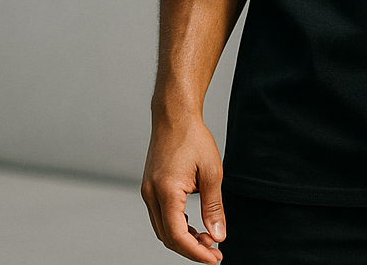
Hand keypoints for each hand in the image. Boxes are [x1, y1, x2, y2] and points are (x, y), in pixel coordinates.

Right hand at [141, 117, 226, 262]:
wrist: (174, 116)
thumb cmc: (193, 139)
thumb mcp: (212, 173)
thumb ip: (214, 207)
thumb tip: (218, 236)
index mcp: (166, 191)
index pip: (178, 235)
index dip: (196, 252)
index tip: (214, 258)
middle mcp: (151, 195)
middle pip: (168, 237)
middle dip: (192, 249)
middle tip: (216, 253)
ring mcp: (148, 192)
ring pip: (163, 229)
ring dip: (185, 239)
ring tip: (209, 240)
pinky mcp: (150, 189)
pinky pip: (161, 217)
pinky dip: (178, 227)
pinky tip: (195, 227)